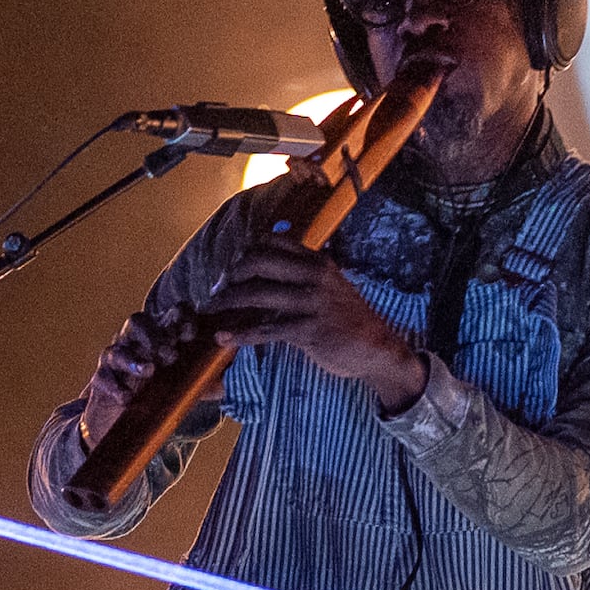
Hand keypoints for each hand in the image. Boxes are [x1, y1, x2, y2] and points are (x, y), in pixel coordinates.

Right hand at [78, 304, 201, 451]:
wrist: (122, 419)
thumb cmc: (158, 392)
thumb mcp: (184, 384)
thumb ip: (203, 380)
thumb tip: (224, 383)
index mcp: (159, 334)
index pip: (171, 314)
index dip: (181, 317)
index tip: (190, 333)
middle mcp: (134, 341)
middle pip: (137, 322)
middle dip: (153, 335)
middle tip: (169, 355)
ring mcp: (114, 359)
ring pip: (116, 349)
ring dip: (133, 359)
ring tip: (148, 371)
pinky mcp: (100, 380)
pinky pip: (102, 378)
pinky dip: (115, 387)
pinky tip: (127, 398)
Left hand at [204, 242, 426, 411]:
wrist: (377, 348)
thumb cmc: (348, 319)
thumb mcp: (331, 286)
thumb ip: (303, 275)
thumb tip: (267, 271)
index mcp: (317, 261)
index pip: (273, 241)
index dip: (246, 251)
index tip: (231, 267)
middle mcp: (314, 275)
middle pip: (259, 261)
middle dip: (232, 274)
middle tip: (217, 288)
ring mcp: (312, 302)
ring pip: (258, 294)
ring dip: (229, 302)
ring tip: (212, 310)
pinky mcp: (308, 330)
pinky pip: (266, 329)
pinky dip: (241, 334)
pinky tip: (225, 338)